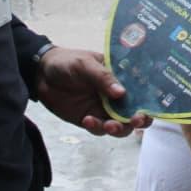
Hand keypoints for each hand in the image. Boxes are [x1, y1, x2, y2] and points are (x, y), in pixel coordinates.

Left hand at [36, 47, 150, 136]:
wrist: (40, 74)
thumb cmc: (67, 62)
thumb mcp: (84, 64)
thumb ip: (102, 77)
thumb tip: (121, 93)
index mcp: (120, 77)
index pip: (141, 90)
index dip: (149, 100)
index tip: (147, 107)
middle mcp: (115, 95)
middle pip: (135, 112)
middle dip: (139, 120)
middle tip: (135, 121)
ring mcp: (103, 109)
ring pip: (120, 125)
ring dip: (119, 128)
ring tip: (108, 126)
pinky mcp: (90, 119)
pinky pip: (99, 129)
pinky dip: (97, 128)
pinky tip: (87, 120)